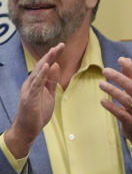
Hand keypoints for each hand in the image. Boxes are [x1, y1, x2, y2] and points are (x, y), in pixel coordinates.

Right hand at [5, 43, 63, 157]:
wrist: (27, 129)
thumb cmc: (37, 112)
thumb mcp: (49, 94)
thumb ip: (51, 81)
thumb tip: (56, 66)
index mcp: (37, 82)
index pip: (46, 66)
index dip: (54, 56)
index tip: (62, 46)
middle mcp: (31, 83)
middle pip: (42, 66)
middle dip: (51, 55)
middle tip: (61, 45)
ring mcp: (29, 89)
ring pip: (39, 72)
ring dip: (46, 61)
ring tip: (54, 51)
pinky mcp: (29, 97)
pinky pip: (36, 83)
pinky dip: (41, 74)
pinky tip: (46, 66)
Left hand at [100, 57, 131, 147]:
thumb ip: (131, 76)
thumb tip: (126, 58)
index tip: (120, 60)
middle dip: (119, 77)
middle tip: (105, 70)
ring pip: (126, 99)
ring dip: (112, 90)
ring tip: (100, 84)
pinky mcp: (131, 122)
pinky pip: (120, 113)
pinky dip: (111, 106)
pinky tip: (102, 101)